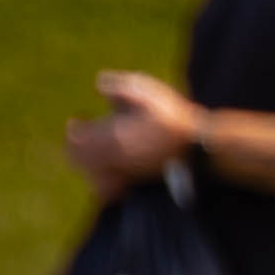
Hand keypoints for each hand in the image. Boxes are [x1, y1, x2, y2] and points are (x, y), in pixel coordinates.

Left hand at [65, 73, 200, 187]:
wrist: (200, 147)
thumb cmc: (175, 118)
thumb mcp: (150, 93)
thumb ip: (121, 87)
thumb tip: (99, 84)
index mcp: (113, 135)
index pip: (78, 136)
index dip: (74, 128)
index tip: (77, 120)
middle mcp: (114, 157)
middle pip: (79, 159)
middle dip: (74, 149)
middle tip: (78, 140)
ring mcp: (125, 172)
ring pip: (91, 175)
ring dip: (85, 166)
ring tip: (89, 157)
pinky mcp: (136, 182)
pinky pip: (109, 191)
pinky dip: (101, 186)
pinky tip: (106, 178)